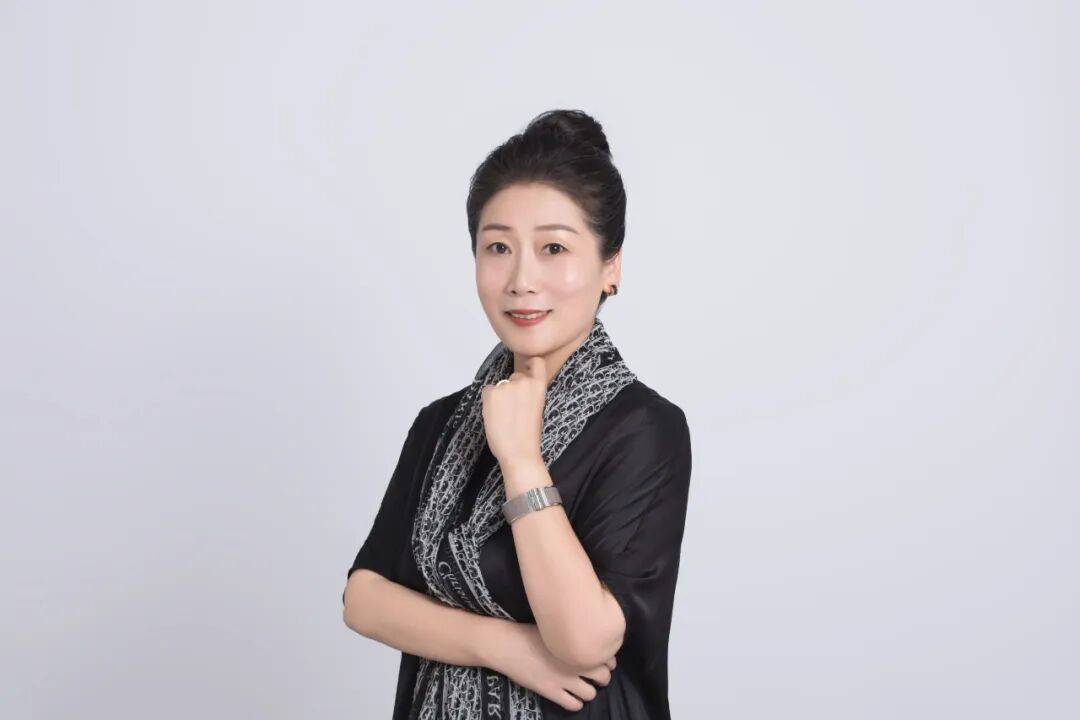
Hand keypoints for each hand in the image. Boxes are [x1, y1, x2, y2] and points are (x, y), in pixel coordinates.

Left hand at [481, 356, 546, 469]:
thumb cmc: (529, 436)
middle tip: (512, 410)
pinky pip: (487, 391)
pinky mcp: (491, 392)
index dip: (530, 364)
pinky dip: (488, 402)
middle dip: (512, 389)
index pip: (536, 362)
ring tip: (504, 417)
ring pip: (500, 385)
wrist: (519, 452)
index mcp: (539, 386)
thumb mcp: (537, 408)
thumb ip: (529, 394)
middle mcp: (523, 381)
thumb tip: (518, 390)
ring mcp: (506, 385)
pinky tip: (495, 416)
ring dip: (499, 397)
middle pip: (515, 377)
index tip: (526, 367)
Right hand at [487, 621, 615, 712]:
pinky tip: (571, 698)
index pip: (607, 657)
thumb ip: (573, 637)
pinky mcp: (551, 691)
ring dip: (589, 692)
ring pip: (590, 694)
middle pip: (603, 677)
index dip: (608, 661)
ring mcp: (564, 680)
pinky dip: (576, 703)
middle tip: (598, 677)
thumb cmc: (529, 632)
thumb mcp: (556, 629)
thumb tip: (587, 639)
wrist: (508, 644)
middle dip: (603, 678)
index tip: (604, 661)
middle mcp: (575, 664)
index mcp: (578, 646)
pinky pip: (573, 705)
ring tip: (583, 688)